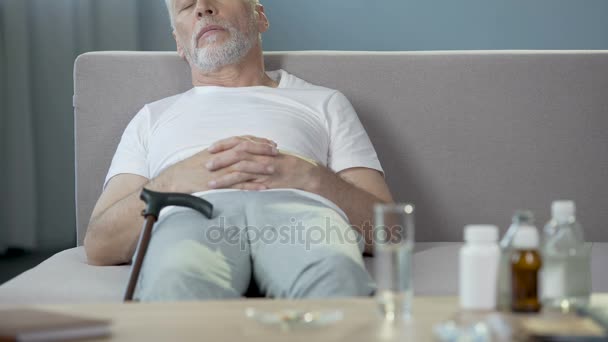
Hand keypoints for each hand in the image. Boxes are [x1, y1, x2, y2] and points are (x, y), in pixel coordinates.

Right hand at [149, 136, 277, 192]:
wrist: (176, 179)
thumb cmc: (191, 167)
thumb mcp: (207, 155)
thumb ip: (222, 152)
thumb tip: (236, 150)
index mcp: (219, 149)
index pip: (242, 140)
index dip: (258, 141)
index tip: (270, 142)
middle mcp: (221, 157)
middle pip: (245, 150)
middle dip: (262, 150)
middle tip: (276, 152)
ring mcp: (220, 171)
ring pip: (244, 167)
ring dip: (260, 167)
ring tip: (274, 169)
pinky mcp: (218, 185)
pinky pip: (238, 185)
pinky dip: (251, 186)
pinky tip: (263, 187)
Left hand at [207, 144, 319, 191]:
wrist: (306, 174)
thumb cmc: (288, 164)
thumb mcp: (271, 155)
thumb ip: (256, 153)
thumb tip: (240, 154)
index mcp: (261, 147)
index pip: (239, 141)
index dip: (224, 144)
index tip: (210, 148)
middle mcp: (262, 156)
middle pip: (237, 153)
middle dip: (220, 159)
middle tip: (206, 164)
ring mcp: (264, 169)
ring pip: (240, 169)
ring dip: (224, 176)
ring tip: (210, 182)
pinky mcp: (266, 182)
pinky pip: (249, 184)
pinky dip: (236, 187)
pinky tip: (227, 192)